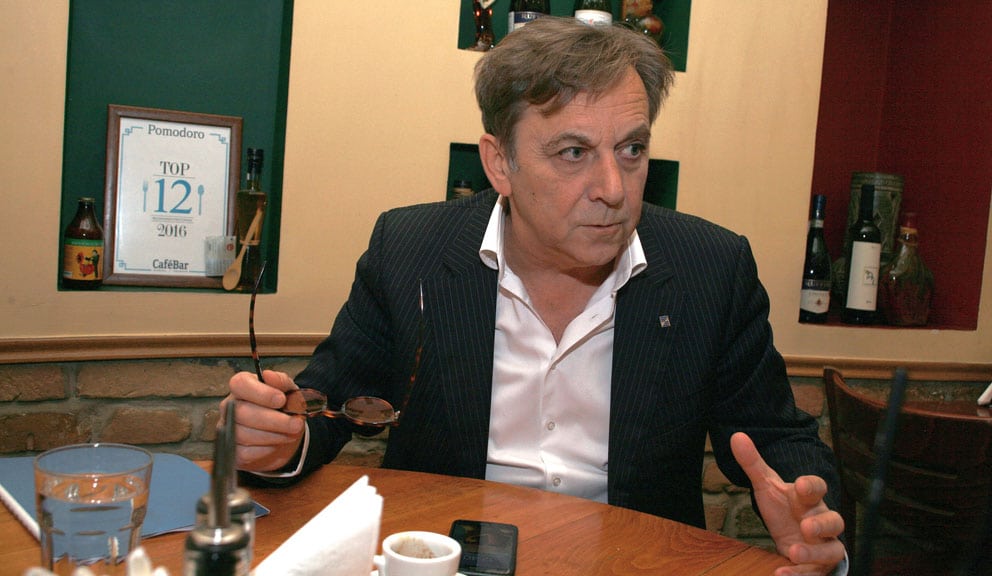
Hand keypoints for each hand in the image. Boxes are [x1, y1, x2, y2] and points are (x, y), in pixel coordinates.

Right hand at [223, 369, 305, 471]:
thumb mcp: (288, 390)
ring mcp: (228, 429)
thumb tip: (269, 375)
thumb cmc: (283, 406)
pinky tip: (277, 443)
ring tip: (291, 433)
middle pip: (241, 413)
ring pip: (243, 434)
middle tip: (295, 424)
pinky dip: (265, 450)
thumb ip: (281, 381)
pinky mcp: (232, 450)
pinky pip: (244, 453)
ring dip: (273, 436)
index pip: (240, 384)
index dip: (260, 393)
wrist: (285, 430)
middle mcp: (229, 406)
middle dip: (272, 420)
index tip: (281, 400)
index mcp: (241, 386)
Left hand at [731, 432, 845, 575]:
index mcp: (809, 499)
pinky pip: (815, 573)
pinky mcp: (818, 567)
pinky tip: (781, 573)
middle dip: (821, 524)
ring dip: (813, 552)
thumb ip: (753, 464)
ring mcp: (823, 545)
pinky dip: (800, 574)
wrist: (797, 538)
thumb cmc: (785, 510)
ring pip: (831, 549)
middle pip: (834, 520)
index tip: (801, 485)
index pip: (818, 488)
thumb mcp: (767, 488)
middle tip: (805, 527)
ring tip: (793, 553)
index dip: (812, 486)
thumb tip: (736, 436)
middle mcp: (822, 522)